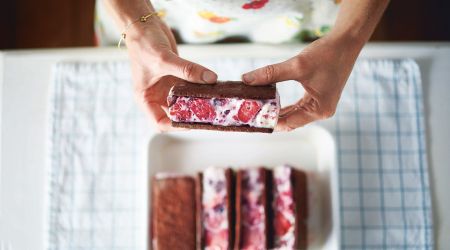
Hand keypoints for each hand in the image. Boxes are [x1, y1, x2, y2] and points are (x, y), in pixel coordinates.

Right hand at [126, 17, 216, 131]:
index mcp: (146, 99)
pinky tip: (213, 86)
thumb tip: (210, 78)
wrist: (144, 26)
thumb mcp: (164, 59)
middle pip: (176, 114)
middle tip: (210, 113)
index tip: (192, 120)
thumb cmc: (144, 44)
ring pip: (186, 101)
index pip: (160, 123)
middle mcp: (157, 96)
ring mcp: (168, 87)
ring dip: (199, 101)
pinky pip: (191, 87)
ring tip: (215, 102)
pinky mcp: (177, 77)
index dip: (175, 126)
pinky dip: (200, 87)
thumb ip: (187, 70)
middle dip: (191, 114)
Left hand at [242, 35, 361, 130]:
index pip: (289, 123)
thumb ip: (270, 74)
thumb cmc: (327, 54)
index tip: (252, 118)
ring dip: (278, 112)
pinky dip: (285, 105)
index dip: (269, 122)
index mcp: (319, 110)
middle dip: (272, 118)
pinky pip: (299, 107)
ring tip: (258, 109)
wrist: (346, 41)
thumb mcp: (296, 65)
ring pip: (294, 114)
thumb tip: (246, 79)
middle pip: (291, 121)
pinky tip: (272, 102)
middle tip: (251, 114)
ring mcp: (321, 105)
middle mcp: (322, 112)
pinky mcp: (319, 97)